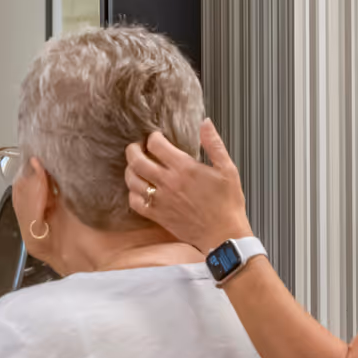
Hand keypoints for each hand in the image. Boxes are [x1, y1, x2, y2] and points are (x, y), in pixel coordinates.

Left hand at [124, 120, 252, 253]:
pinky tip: (139, 189)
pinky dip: (132, 193)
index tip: (156, 138)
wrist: (224, 234)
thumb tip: (205, 122)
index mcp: (184, 168)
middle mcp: (168, 182)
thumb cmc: (227, 203)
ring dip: (130, 169)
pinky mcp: (157, 215)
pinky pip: (134, 202)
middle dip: (133, 149)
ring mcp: (160, 200)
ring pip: (132, 180)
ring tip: (135, 166)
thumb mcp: (227, 169)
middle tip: (136, 147)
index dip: (153, 137)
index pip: (156, 144)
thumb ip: (214, 144)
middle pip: (137, 160)